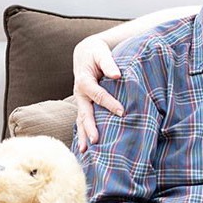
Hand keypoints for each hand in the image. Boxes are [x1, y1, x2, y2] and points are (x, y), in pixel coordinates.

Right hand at [72, 36, 123, 151]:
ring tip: (85, 150)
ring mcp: (80, 100)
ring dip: (83, 134)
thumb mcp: (102, 53)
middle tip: (96, 140)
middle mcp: (80, 93)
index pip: (98, 94)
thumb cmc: (96, 52)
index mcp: (84, 80)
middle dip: (90, 126)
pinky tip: (85, 146)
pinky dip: (83, 132)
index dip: (110, 103)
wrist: (85, 52)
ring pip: (80, 119)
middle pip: (84, 112)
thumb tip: (118, 75)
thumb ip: (109, 63)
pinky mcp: (83, 104)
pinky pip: (82, 119)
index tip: (122, 112)